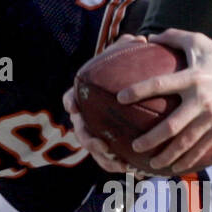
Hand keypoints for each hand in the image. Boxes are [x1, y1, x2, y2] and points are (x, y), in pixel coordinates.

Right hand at [63, 33, 147, 174]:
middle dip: (89, 141)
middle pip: (82, 132)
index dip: (70, 102)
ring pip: (95, 151)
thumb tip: (140, 40)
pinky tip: (136, 171)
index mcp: (84, 97)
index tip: (74, 107)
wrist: (130, 93)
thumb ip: (129, 49)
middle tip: (101, 145)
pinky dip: (120, 166)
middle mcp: (86, 117)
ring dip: (106, 160)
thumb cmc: (125, 72)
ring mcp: (96, 134)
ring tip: (120, 164)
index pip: (71, 98)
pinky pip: (111, 160)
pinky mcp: (108, 148)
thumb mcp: (126, 58)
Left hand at [117, 30, 211, 173]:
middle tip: (134, 146)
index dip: (139, 91)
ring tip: (150, 163)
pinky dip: (186, 160)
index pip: (160, 85)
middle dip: (150, 139)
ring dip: (166, 155)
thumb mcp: (200, 41)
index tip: (120, 98)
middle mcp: (201, 99)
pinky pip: (201, 148)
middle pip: (171, 125)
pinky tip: (173, 167)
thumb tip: (150, 38)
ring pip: (185, 143)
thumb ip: (174, 36)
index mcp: (193, 77)